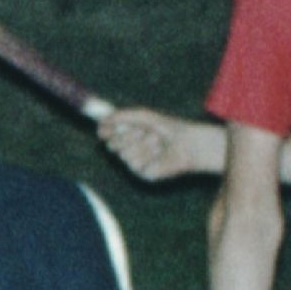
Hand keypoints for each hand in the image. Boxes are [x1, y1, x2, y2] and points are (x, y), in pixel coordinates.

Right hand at [101, 108, 222, 182]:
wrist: (189, 143)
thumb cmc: (169, 128)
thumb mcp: (144, 116)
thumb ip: (122, 116)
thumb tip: (101, 120)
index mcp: (129, 135)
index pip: (109, 134)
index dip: (105, 131)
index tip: (103, 128)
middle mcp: (130, 150)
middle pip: (112, 145)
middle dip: (126, 136)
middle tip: (142, 131)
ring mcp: (136, 162)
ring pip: (124, 154)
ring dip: (142, 144)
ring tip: (157, 142)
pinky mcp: (143, 173)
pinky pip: (134, 164)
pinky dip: (147, 155)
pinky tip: (159, 153)